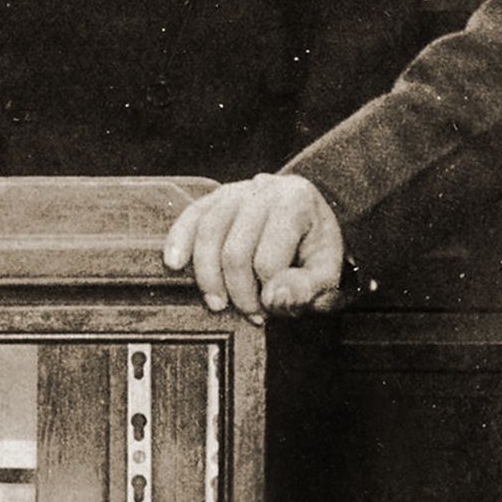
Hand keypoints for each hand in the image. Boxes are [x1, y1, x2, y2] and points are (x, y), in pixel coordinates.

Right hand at [165, 173, 346, 314]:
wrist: (310, 220)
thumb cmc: (316, 249)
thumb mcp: (326, 274)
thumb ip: (306, 289)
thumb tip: (274, 298)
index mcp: (296, 203)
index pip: (268, 260)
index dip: (266, 293)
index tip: (271, 309)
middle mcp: (265, 189)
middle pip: (234, 251)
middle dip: (238, 291)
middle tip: (248, 312)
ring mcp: (237, 190)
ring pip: (208, 234)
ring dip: (208, 277)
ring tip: (218, 302)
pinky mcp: (217, 197)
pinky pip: (191, 216)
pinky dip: (178, 240)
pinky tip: (174, 263)